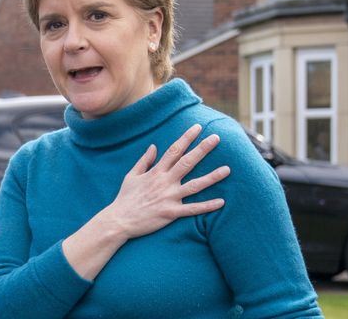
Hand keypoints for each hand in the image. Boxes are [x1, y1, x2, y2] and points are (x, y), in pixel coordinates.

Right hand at [104, 124, 229, 239]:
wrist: (119, 220)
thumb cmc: (125, 198)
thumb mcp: (132, 175)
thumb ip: (144, 161)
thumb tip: (154, 146)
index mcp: (156, 171)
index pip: (174, 150)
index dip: (187, 138)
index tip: (198, 127)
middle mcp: (164, 182)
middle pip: (188, 162)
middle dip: (203, 149)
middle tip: (217, 138)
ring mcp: (169, 197)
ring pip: (195, 185)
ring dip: (212, 177)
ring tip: (227, 169)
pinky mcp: (171, 213)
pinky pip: (192, 209)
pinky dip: (207, 206)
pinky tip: (221, 202)